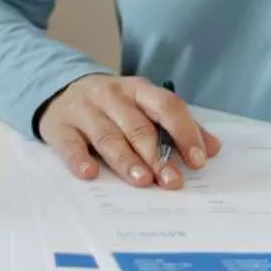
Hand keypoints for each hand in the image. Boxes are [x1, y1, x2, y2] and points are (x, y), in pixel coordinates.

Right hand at [36, 74, 222, 189]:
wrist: (58, 90)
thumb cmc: (111, 105)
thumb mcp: (142, 105)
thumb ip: (176, 125)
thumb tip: (212, 148)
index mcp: (137, 89)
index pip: (166, 106)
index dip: (184, 132)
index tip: (198, 160)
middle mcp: (111, 96)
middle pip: (137, 125)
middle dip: (157, 154)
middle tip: (171, 181)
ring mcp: (84, 110)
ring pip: (107, 135)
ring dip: (126, 159)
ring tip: (141, 180)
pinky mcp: (60, 127)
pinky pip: (69, 144)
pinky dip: (79, 159)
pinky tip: (90, 173)